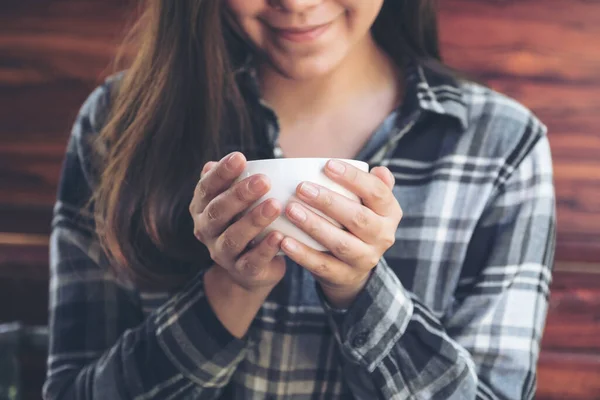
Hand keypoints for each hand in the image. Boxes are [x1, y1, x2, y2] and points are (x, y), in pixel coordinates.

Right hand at [189, 152, 285, 293]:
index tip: (240, 157)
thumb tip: (231, 159)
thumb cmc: (245, 222)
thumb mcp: (238, 201)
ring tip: (275, 205)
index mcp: (203, 208)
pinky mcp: (242, 271)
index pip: (207, 188)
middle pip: (218, 211)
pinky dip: (265, 248)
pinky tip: (279, 236)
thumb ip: (235, 181)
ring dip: (254, 220)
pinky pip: (252, 261)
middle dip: (240, 194)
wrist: (250, 270)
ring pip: (233, 237)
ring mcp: (222, 253)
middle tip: (264, 180)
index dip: (221, 173)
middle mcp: (206, 230)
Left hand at [280, 160, 401, 307]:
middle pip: (358, 218)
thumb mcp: (371, 205)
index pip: (377, 192)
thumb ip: (375, 185)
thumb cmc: (357, 223)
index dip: (353, 178)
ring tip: (290, 210)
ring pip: (339, 243)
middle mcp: (383, 237)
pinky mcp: (344, 276)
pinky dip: (302, 253)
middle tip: (301, 188)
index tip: (327, 165)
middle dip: (328, 202)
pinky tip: (284, 240)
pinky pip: (322, 265)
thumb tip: (380, 170)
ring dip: (313, 225)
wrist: (354, 269)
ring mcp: (364, 259)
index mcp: (390, 214)